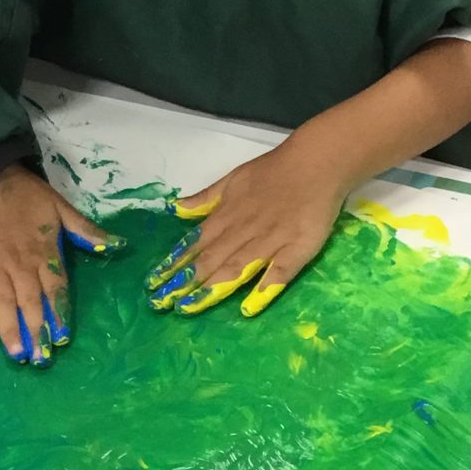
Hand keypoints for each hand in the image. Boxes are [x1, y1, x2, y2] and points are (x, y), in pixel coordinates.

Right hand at [0, 167, 123, 364]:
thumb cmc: (25, 197)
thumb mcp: (60, 208)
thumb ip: (85, 230)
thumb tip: (119, 245)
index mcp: (43, 252)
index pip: (54, 287)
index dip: (59, 312)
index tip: (63, 337)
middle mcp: (18, 263)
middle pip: (29, 300)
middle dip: (36, 330)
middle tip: (40, 358)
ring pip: (1, 301)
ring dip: (9, 327)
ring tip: (16, 352)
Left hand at [145, 134, 348, 320]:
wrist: (317, 161)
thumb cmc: (274, 171)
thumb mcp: (234, 179)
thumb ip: (206, 199)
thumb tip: (177, 210)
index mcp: (228, 215)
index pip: (195, 244)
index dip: (174, 263)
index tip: (153, 283)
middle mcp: (244, 230)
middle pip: (210, 260)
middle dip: (184, 282)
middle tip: (160, 303)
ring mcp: (271, 240)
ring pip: (236, 268)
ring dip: (212, 288)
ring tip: (189, 307)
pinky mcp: (298, 248)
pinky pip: (279, 272)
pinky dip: (263, 289)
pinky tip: (248, 308)